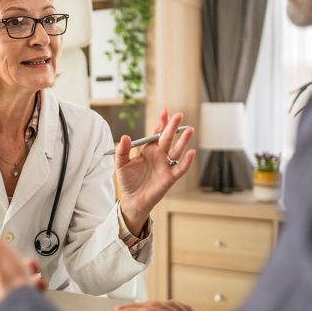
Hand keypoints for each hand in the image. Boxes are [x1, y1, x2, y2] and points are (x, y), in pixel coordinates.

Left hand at [116, 109, 194, 232]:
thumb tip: (124, 137)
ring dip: (183, 141)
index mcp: (148, 149)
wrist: (133, 199)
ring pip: (177, 151)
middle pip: (168, 139)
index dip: (161, 122)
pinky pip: (180, 168)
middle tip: (179, 115)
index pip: (156, 133)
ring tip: (189, 129)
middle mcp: (159, 155)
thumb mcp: (120, 164)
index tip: (165, 112)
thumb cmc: (128, 181)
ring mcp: (166, 165)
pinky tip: (191, 153)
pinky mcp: (170, 177)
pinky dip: (186, 161)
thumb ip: (121, 151)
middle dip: (173, 127)